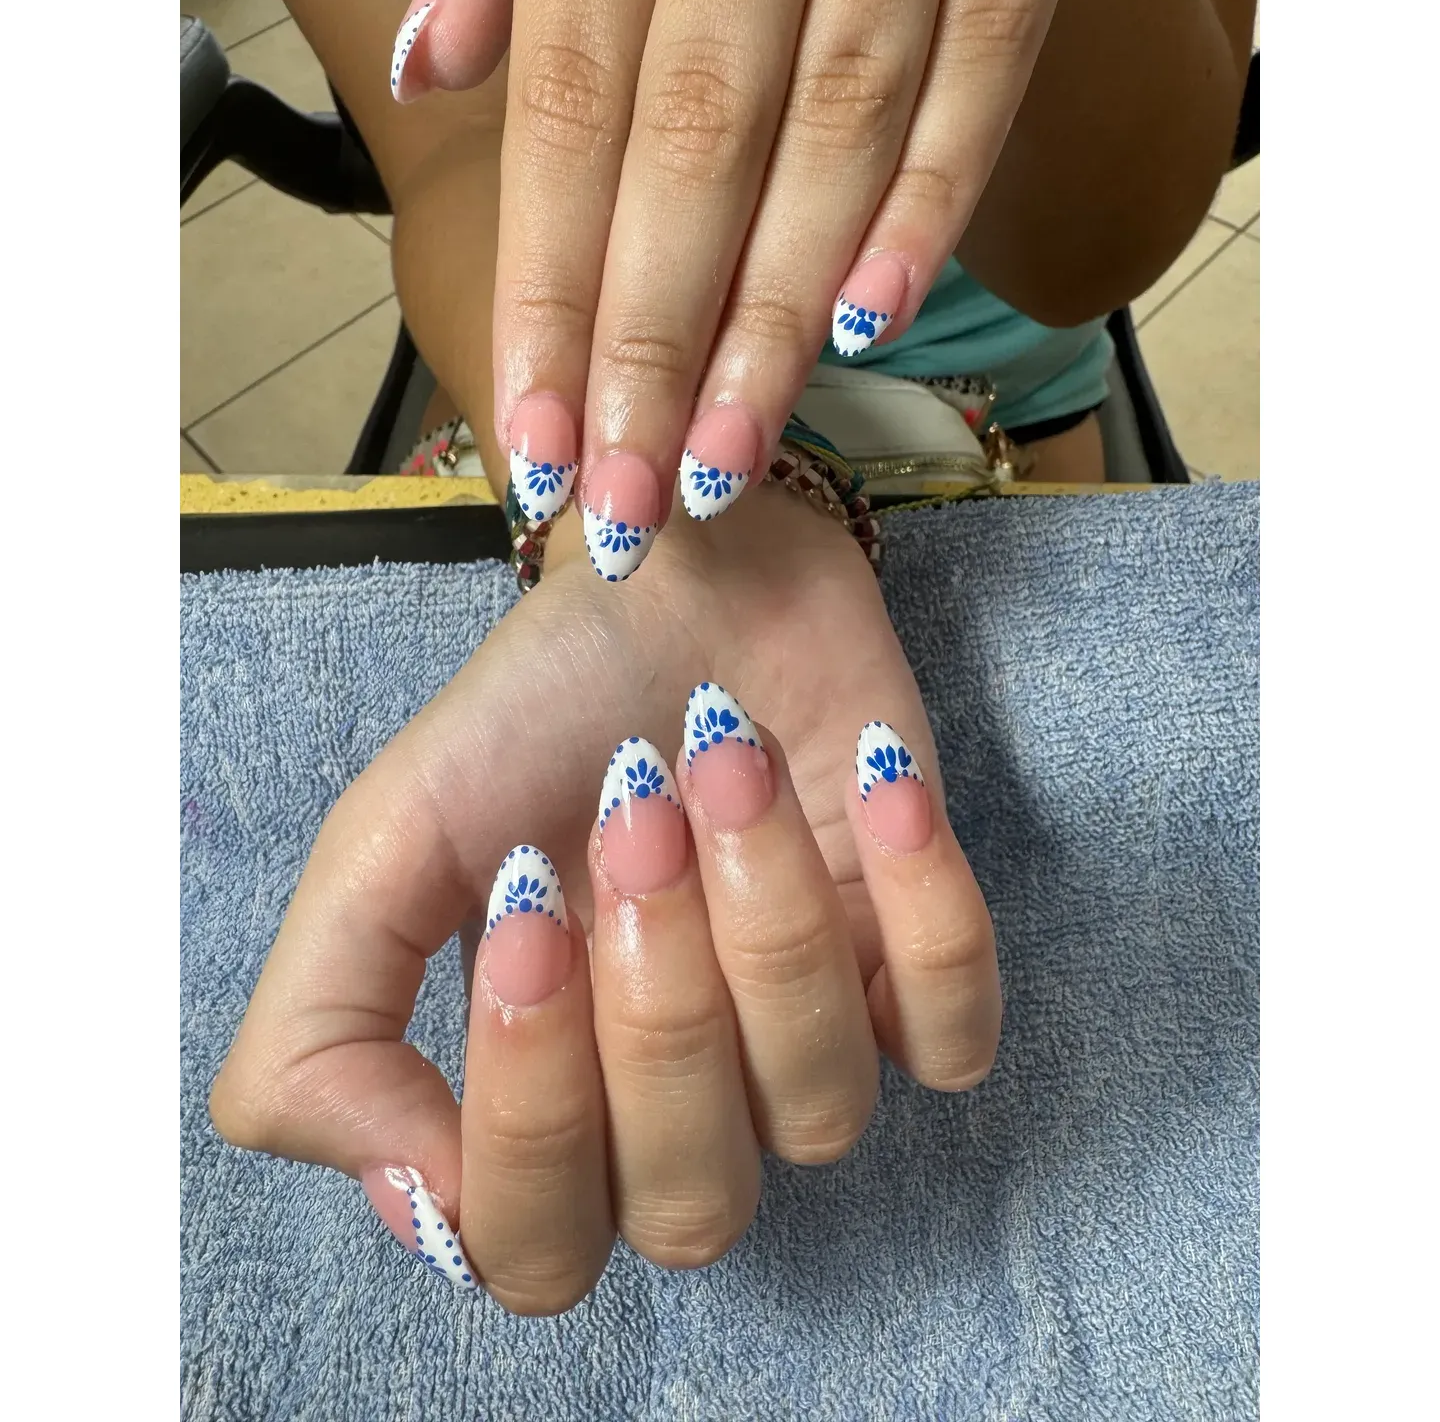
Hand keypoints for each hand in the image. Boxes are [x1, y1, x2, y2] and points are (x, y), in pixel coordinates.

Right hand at [210, 485, 999, 1313]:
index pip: (534, 1243)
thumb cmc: (536, 714)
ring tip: (725, 760)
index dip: (531, 1106)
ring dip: (770, 924)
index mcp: (541, 1102)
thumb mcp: (384, 849)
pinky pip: (957, 1033)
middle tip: (633, 810)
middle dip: (657, 1004)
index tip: (522, 907)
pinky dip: (925, 914)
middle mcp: (678, 1108)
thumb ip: (323, 1032)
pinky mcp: (915, 973)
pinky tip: (874, 790)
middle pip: (687, 1202)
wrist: (676, 583)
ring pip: (820, 1109)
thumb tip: (409, 1186)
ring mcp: (806, 1047)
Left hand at [388, 0, 1062, 578]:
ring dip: (774, 319)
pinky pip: (978, 75)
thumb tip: (429, 71)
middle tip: (624, 503)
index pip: (569, 127)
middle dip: (651, 349)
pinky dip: (929, 200)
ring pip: (829, 137)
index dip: (548, 298)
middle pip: (689, 159)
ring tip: (726, 465)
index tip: (533, 448)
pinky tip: (869, 323)